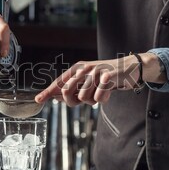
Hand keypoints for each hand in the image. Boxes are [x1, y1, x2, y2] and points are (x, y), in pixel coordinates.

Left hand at [35, 53, 166, 105]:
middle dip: (74, 101)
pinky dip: (103, 99)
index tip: (38, 99)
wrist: (130, 69)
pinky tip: (108, 93)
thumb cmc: (106, 79)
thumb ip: (74, 90)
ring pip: (83, 97)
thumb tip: (55, 97)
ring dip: (91, 101)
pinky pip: (98, 98)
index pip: (59, 82)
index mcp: (77, 69)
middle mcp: (84, 68)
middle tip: (86, 99)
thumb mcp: (88, 83)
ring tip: (99, 94)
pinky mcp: (108, 76)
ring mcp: (96, 71)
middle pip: (67, 92)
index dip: (47, 92)